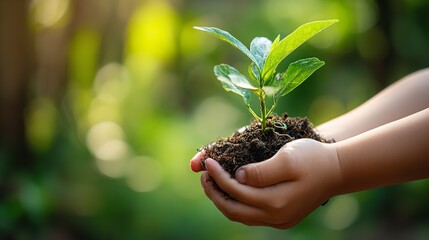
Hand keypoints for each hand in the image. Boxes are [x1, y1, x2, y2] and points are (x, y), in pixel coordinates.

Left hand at [192, 139, 341, 228]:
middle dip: (214, 192)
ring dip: (223, 200)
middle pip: (233, 210)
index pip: (236, 191)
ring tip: (211, 182)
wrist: (337, 170)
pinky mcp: (282, 218)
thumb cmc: (313, 159)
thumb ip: (260, 172)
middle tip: (203, 174)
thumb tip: (237, 178)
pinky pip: (251, 216)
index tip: (207, 161)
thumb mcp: (287, 158)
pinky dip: (236, 204)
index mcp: (276, 202)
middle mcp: (276, 217)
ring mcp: (279, 220)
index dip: (218, 176)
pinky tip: (230, 190)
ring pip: (241, 216)